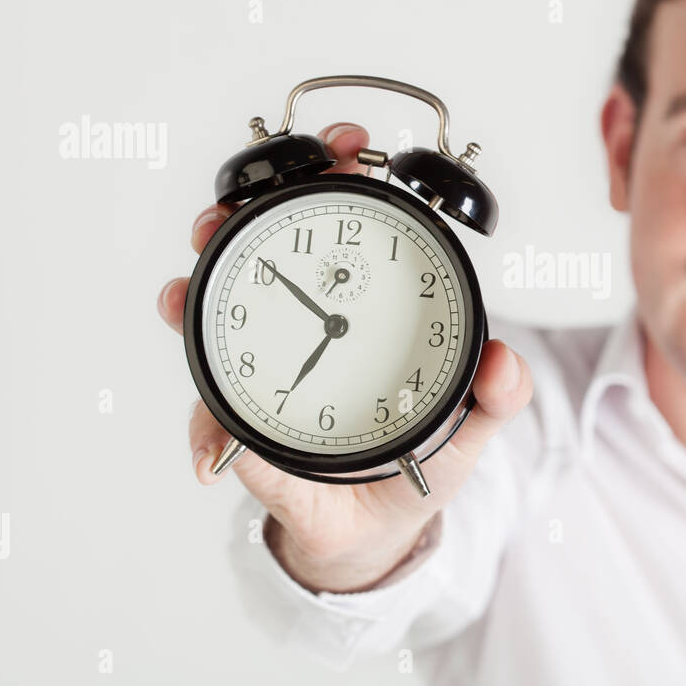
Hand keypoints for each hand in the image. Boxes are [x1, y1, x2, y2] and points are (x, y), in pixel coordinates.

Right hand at [157, 122, 533, 593]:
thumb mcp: (469, 430)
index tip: (345, 148)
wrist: (373, 537)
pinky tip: (210, 449)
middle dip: (235, 217)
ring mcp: (265, 368)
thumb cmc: (417, 468)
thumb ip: (494, 397)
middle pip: (261, 249)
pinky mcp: (242, 425)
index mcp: (365, 312)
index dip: (340, 175)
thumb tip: (506, 363)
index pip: (348, 224)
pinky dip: (205, 427)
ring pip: (216, 313)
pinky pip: (214, 416)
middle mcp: (306, 327)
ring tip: (180, 296)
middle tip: (225, 213)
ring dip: (190, 296)